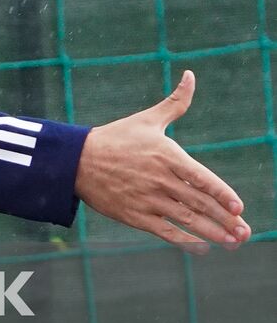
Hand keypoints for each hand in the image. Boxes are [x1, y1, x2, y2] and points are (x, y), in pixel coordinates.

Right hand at [74, 70, 250, 248]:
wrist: (77, 160)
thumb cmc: (116, 138)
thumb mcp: (147, 119)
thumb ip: (176, 102)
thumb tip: (191, 76)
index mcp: (166, 156)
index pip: (201, 178)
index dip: (222, 194)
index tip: (239, 206)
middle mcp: (159, 179)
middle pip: (199, 203)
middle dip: (225, 219)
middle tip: (245, 231)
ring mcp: (147, 199)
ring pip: (186, 220)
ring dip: (212, 233)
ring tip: (231, 242)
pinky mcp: (134, 215)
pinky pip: (165, 231)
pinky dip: (185, 241)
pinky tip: (201, 247)